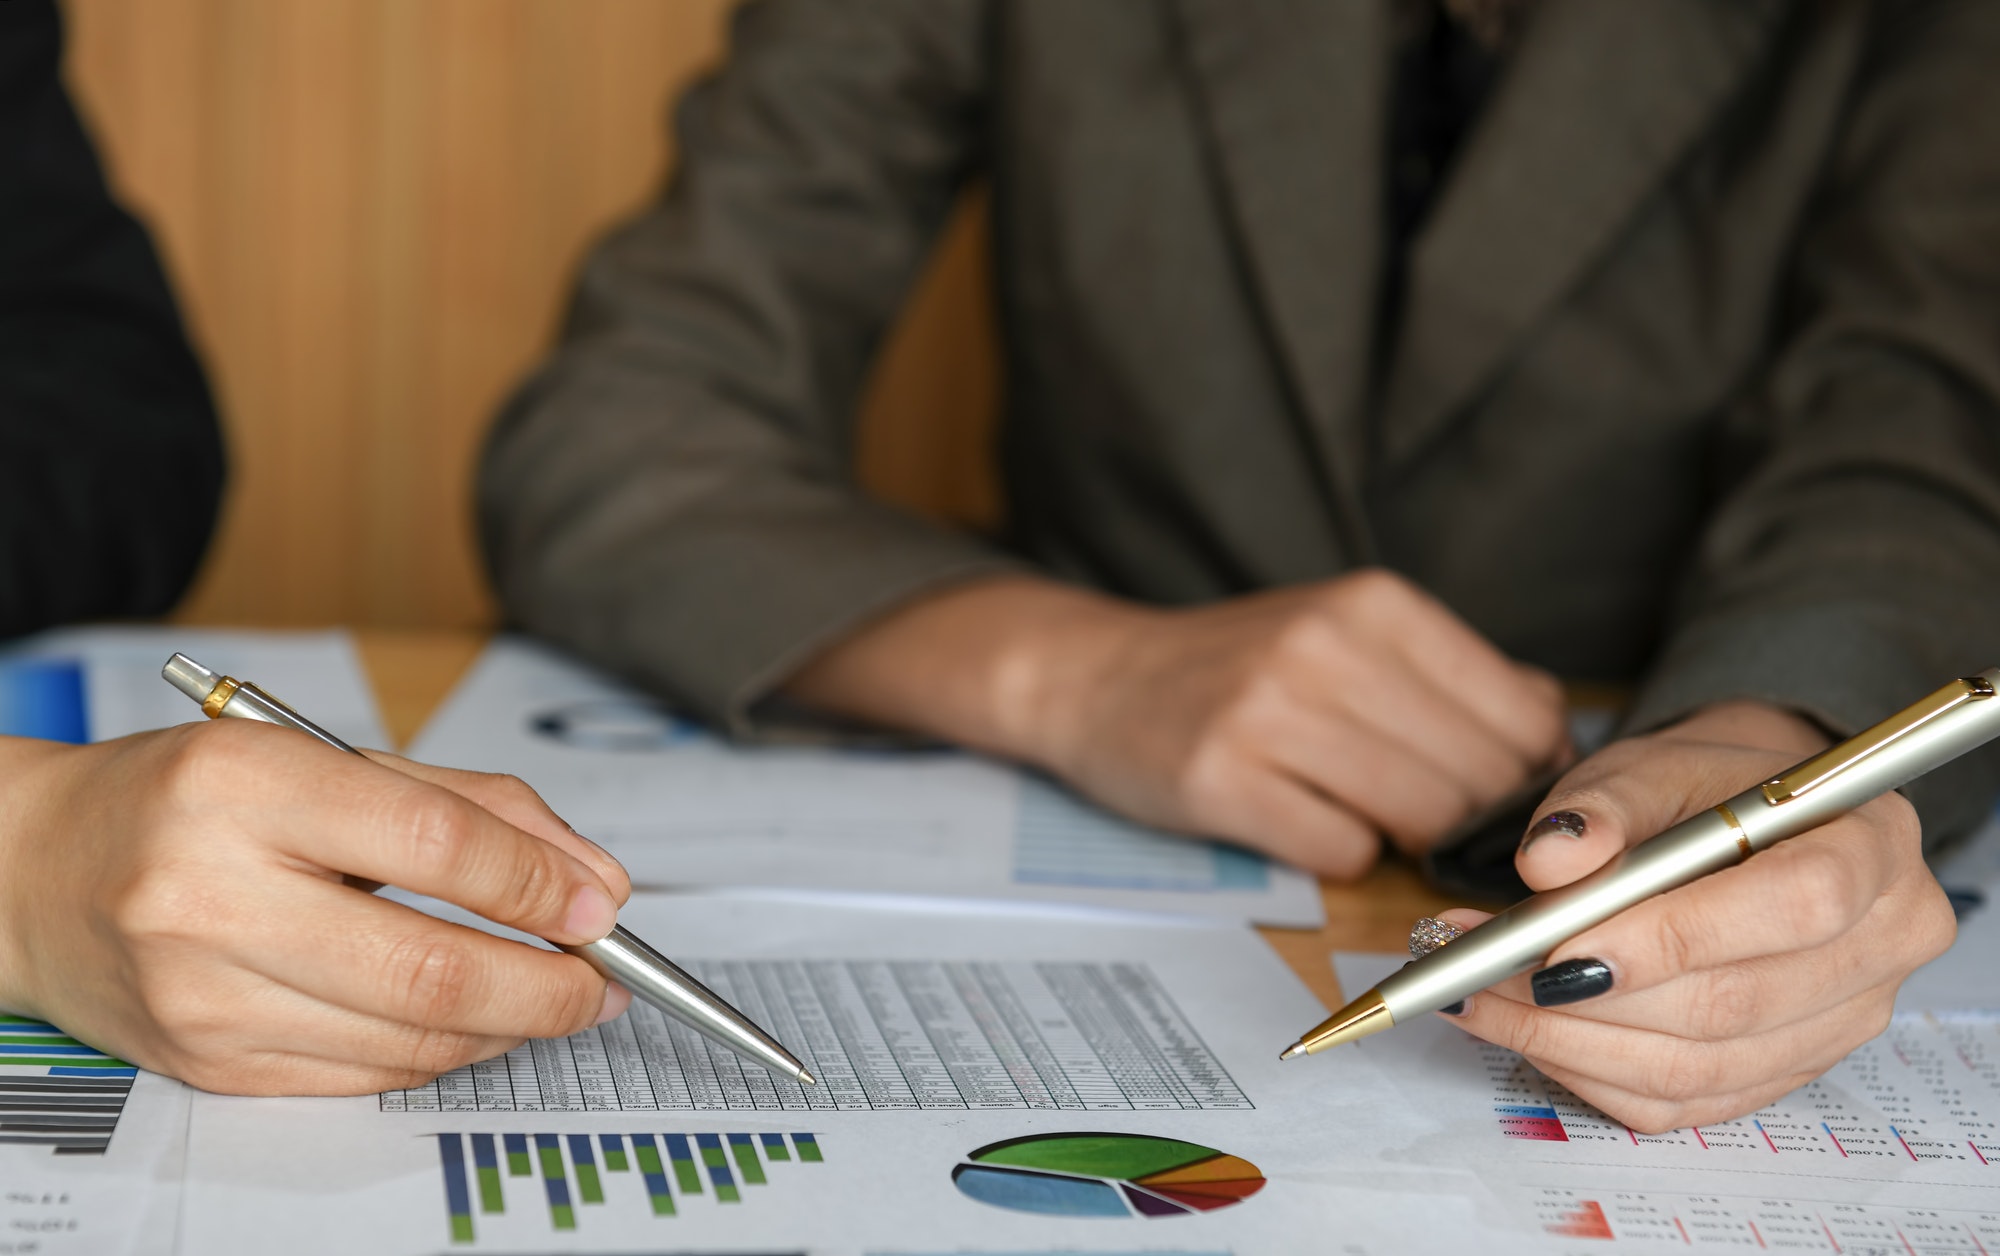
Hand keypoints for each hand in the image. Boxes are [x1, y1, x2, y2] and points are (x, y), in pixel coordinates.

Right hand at [0, 719, 632, 1095]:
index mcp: (244, 787)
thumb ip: (471, 809)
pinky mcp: (207, 1063)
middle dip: (547, 985)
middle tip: (604, 980)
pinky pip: (364, 1074)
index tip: (601, 904)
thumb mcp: (325, 760)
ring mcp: (202, 994)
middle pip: (428, 969)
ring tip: (554, 996)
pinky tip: (472, 1022)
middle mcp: (210, 895)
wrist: (33, 873)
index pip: (433, 843)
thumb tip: (589, 881)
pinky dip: (441, 1053)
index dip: (537, 882)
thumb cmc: (190, 803)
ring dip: (509, 1026)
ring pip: (406, 1039)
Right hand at [788, 570, 1568, 877]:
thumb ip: (1454, 672)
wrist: (1095, 676)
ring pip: (1419, 818)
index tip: (1504, 792)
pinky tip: (1305, 820)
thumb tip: (1558, 725)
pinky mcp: (1223, 782)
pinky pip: (1341, 853)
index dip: (1531, 773)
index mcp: (1374, 602)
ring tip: (1366, 811)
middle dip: (1471, 814)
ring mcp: (1268, 713)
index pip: (1522, 715)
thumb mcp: (1348, 632)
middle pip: (1478, 775)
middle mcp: (1324, 646)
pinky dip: (1341, 854)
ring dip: (1407, 836)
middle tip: (1432, 816)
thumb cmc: (1238, 665)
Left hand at [1440, 702, 1955, 1132]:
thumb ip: (1602, 808)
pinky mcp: (1787, 1072)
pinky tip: (1523, 1028)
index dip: (1674, 937)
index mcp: (1875, 846)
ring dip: (1570, 1042)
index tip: (1558, 949)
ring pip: (1699, 1066)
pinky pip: (1683, 1102)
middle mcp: (1882, 945)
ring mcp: (1842, 1023)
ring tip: (1476, 996)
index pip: (1796, 906)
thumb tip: (1550, 861)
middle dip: (1589, 999)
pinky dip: (1589, 1072)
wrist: (1744, 824)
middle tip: (1480, 971)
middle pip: (1736, 1003)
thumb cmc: (1704, 790)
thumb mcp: (1650, 766)